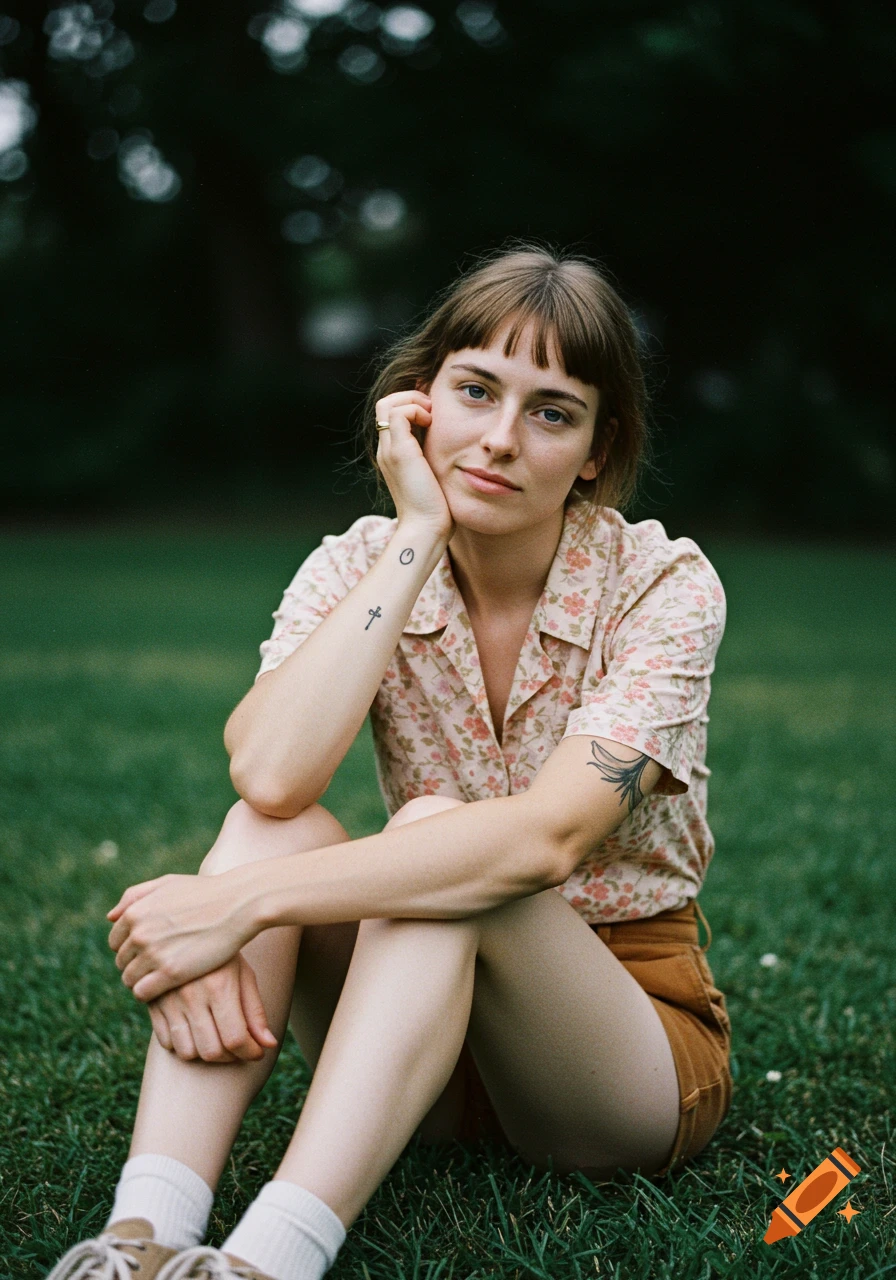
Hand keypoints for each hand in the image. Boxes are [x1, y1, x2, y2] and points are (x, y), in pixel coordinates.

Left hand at [107, 870, 257, 1001]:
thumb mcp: (166, 884)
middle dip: (136, 964)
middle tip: (158, 965)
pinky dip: (148, 993)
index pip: (114, 942)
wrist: (238, 904)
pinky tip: (166, 987)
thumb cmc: (204, 893)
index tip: (148, 951)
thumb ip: (134, 896)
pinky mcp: (170, 973)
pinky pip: (142, 993)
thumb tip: (110, 917)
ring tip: (163, 977)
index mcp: (134, 913)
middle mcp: (139, 933)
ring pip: (129, 979)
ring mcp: (153, 954)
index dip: (130, 948)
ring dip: (142, 980)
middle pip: (121, 962)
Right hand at [148, 954, 277, 1063]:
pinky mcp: (151, 1002)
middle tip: (238, 1048)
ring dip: (205, 1054)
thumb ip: (255, 1011)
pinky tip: (195, 1031)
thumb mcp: (243, 973)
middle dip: (230, 1057)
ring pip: (186, 1052)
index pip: (235, 1038)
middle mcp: (192, 994)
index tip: (257, 1052)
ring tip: (218, 1040)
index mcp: (219, 985)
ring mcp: (168, 999)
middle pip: (211, 1051)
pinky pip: (166, 1041)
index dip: (250, 1053)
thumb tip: (268, 1045)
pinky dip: (182, 1045)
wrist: (186, 925)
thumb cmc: (223, 952)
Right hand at [374, 389, 454, 538]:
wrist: (427, 528)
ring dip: (412, 401)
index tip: (435, 414)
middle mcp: (386, 450)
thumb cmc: (437, 509)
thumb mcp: (436, 476)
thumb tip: (457, 446)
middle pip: (385, 404)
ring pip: (388, 403)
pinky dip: (416, 410)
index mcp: (394, 455)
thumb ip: (437, 458)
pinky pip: (398, 413)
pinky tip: (432, 424)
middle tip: (433, 411)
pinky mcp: (399, 452)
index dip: (412, 405)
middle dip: (411, 398)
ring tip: (432, 416)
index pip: (392, 415)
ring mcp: (389, 450)